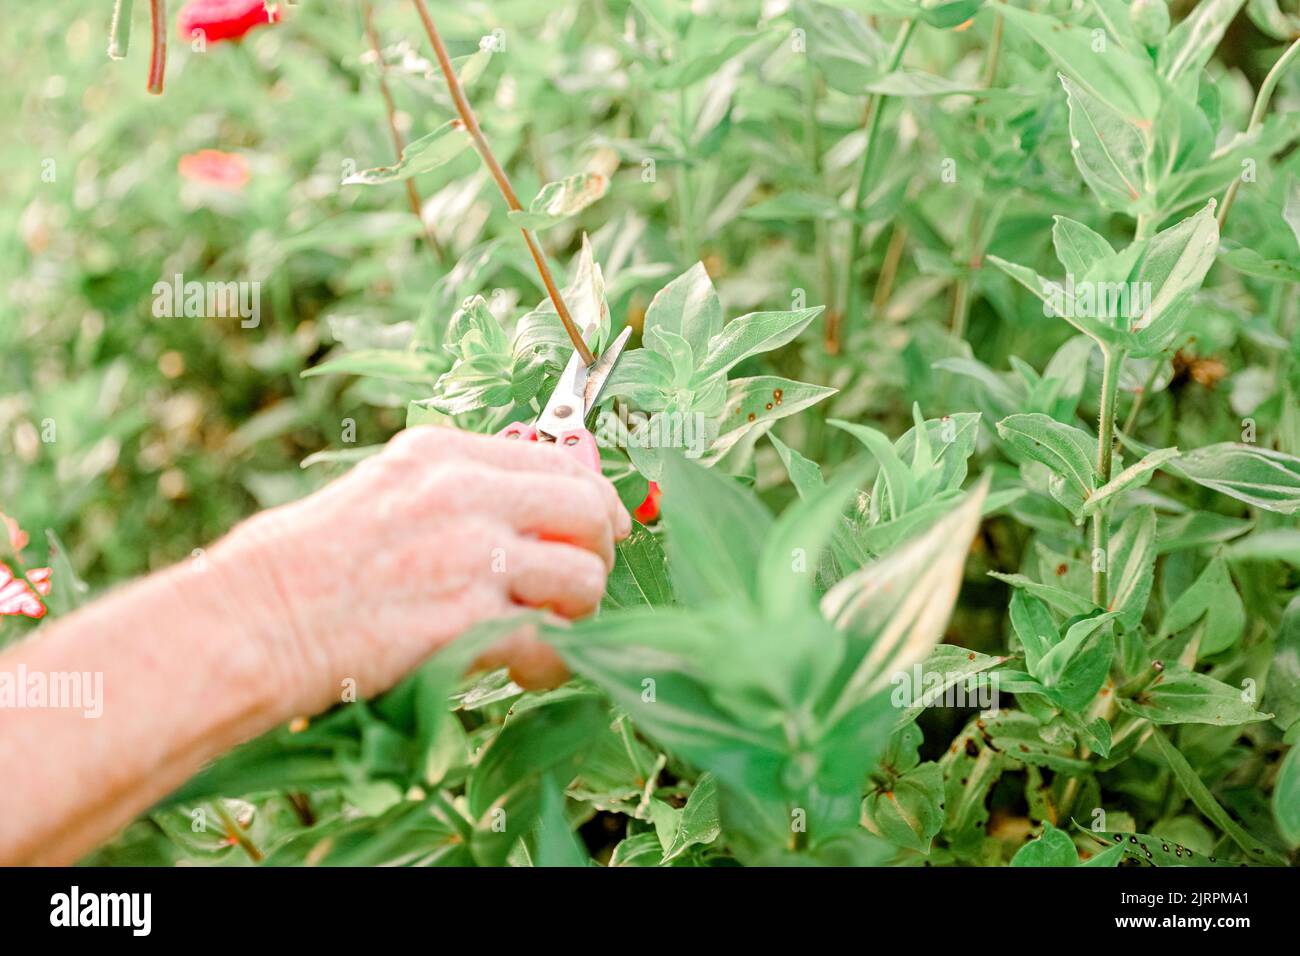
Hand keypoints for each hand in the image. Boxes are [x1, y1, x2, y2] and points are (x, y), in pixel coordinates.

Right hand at [215, 426, 630, 714]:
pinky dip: (554, 662)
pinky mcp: (467, 617)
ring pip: (585, 576)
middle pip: (587, 510)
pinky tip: (528, 670)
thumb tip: (529, 514)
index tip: (600, 531)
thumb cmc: (306, 566)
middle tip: (575, 589)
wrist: (253, 620)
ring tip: (544, 635)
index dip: (594, 502)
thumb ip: (457, 495)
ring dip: (578, 614)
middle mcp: (465, 492)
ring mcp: (469, 553)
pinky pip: (554, 639)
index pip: (561, 462)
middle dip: (597, 553)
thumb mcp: (384, 495)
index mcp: (444, 454)